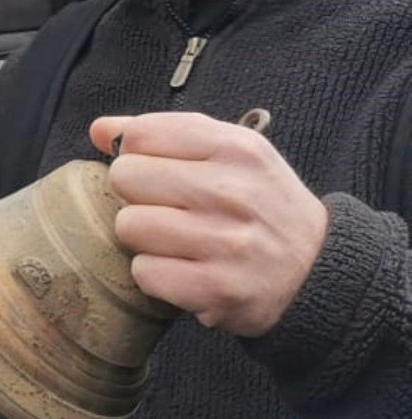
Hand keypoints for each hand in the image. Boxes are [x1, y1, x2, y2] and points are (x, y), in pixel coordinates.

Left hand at [90, 112, 328, 337]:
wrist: (320, 271)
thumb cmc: (262, 205)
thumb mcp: (230, 154)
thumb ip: (163, 134)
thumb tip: (99, 129)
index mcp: (235, 148)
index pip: (140, 134)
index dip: (136, 154)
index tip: (160, 171)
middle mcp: (232, 191)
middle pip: (126, 178)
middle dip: (137, 195)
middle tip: (170, 210)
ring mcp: (227, 243)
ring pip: (129, 226)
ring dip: (144, 238)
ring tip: (179, 242)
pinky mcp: (218, 289)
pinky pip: (145, 272)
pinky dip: (156, 275)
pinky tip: (185, 270)